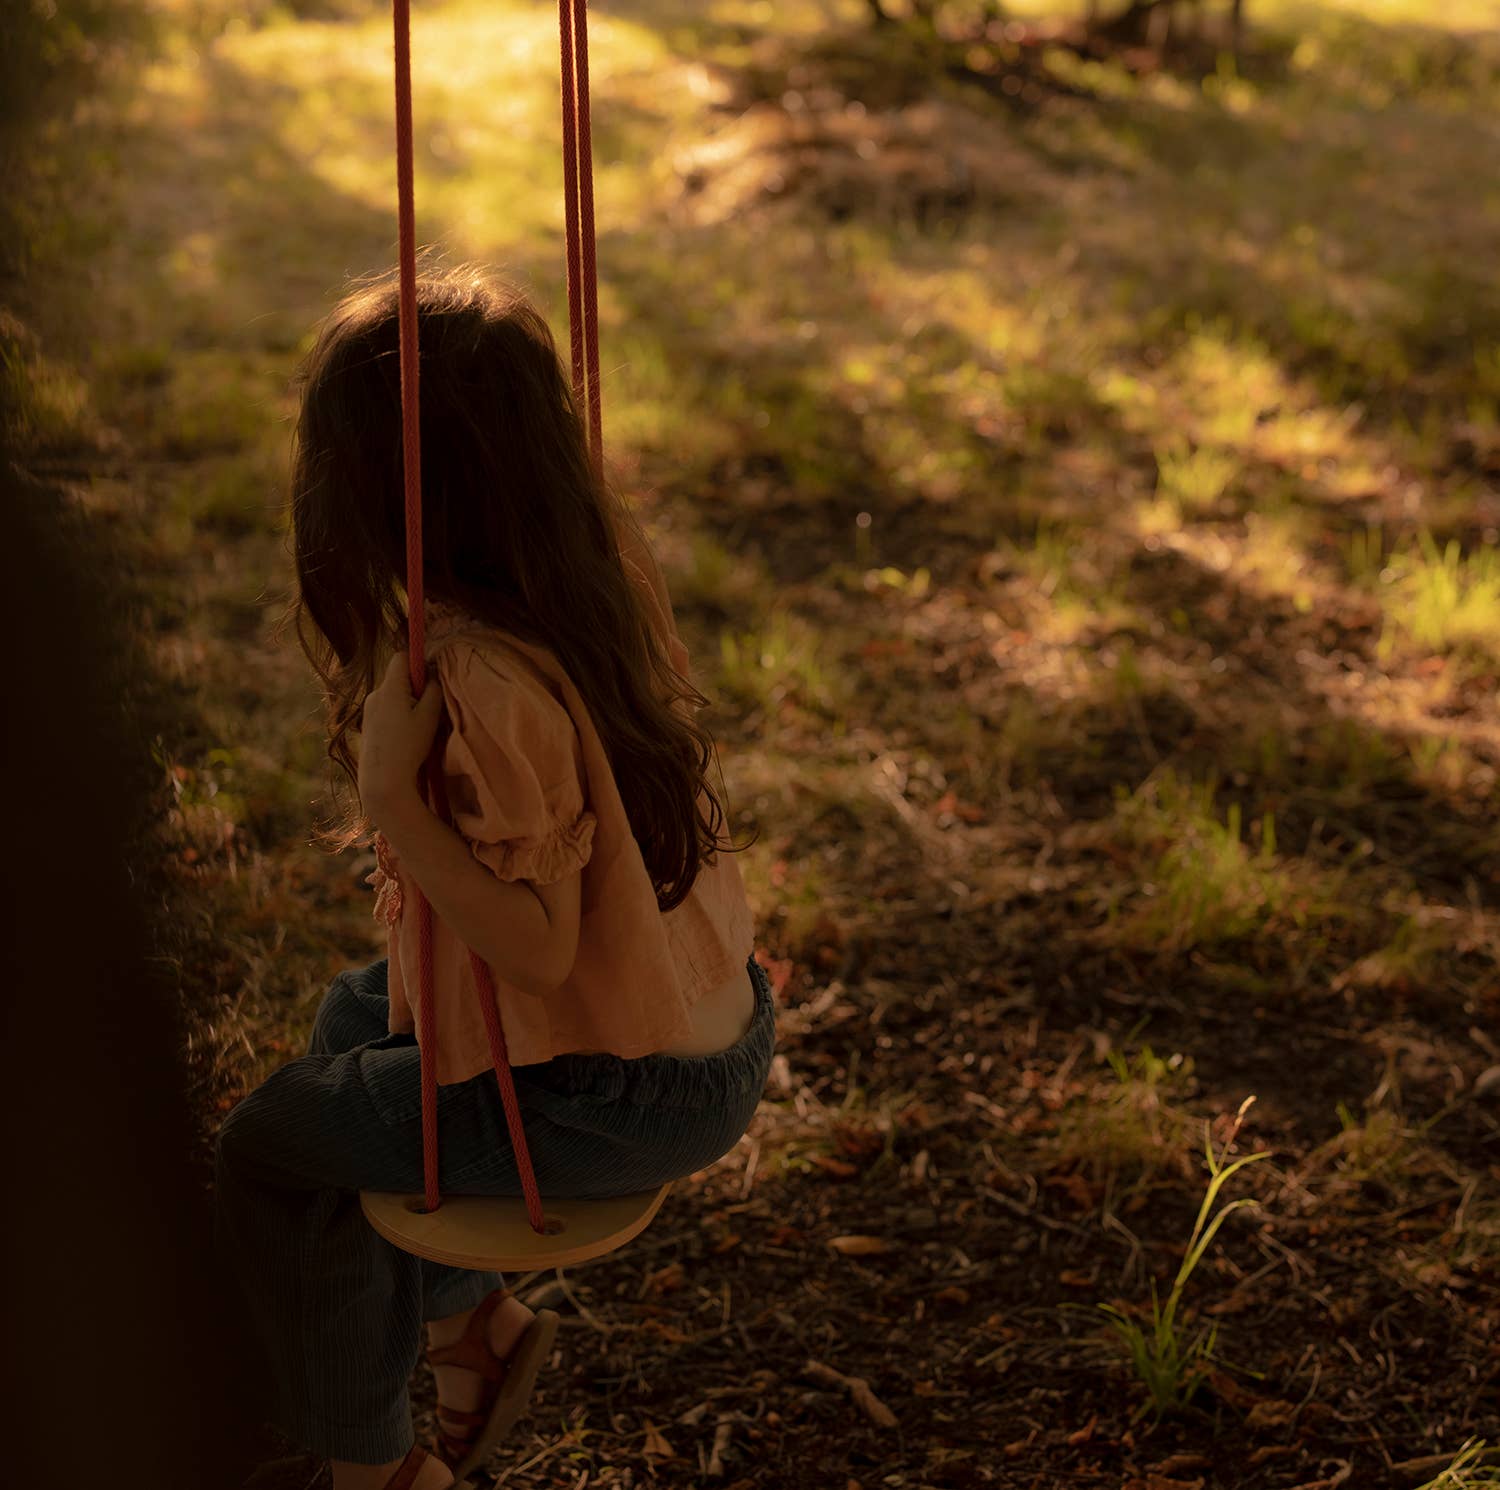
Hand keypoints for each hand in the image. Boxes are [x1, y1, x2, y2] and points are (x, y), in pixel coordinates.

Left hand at [358, 652, 444, 812]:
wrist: (382, 778)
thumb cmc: (409, 746)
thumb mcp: (429, 716)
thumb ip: (433, 689)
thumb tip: (432, 673)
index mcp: (389, 688)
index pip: (400, 657)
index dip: (418, 662)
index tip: (430, 680)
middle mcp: (375, 694)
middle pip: (398, 678)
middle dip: (415, 687)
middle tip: (429, 710)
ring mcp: (368, 710)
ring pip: (393, 695)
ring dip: (408, 704)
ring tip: (418, 728)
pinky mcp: (368, 725)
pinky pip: (386, 710)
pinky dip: (398, 716)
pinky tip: (405, 738)